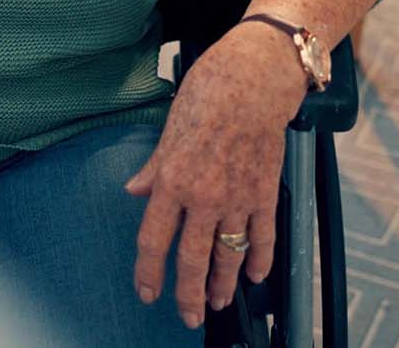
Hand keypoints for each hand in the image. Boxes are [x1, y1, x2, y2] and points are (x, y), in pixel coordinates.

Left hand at [124, 22, 304, 327]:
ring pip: (228, 256)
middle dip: (188, 294)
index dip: (148, 273)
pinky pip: (262, 237)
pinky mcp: (264, 193)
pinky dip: (260, 260)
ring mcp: (237, 198)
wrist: (252, 81)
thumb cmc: (207, 96)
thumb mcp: (168, 132)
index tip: (147, 293)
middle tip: (187, 316)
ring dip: (223, 284)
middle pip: (191, 259)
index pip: (154, 240)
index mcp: (171, 181)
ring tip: (218, 303)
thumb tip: (135, 190)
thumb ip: (153, 169)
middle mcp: (203, 197)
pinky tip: (256, 276)